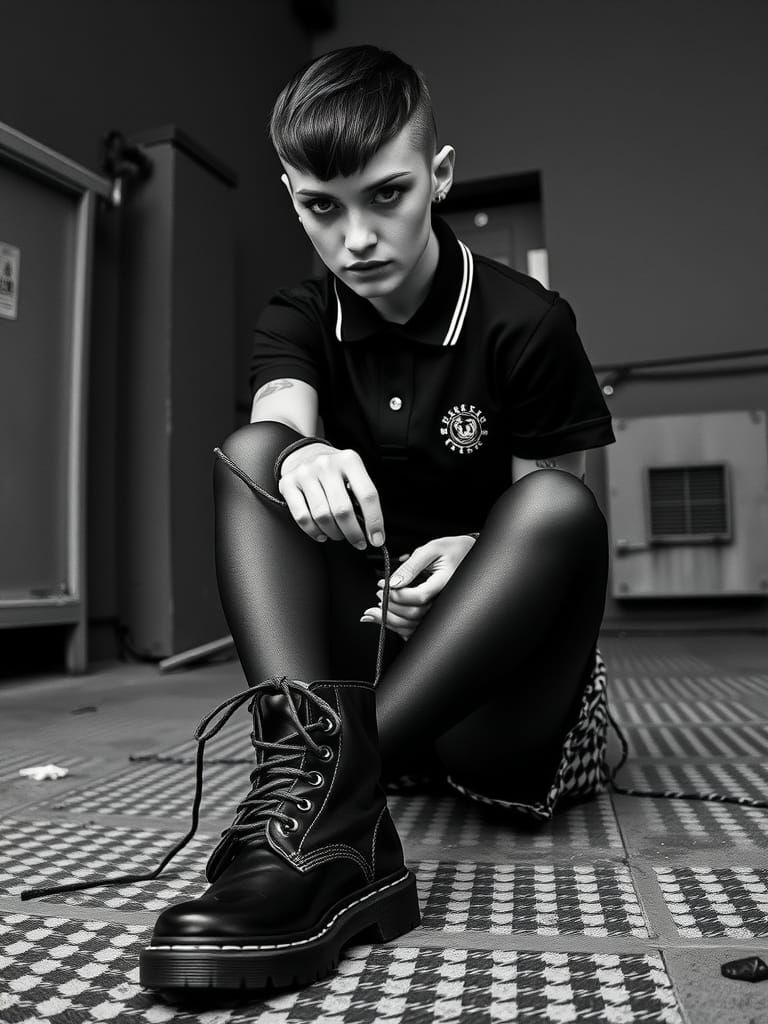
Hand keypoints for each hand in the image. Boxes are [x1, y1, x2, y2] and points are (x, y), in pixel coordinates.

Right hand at [278, 443, 384, 549]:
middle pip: (343, 510)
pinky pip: (302, 517)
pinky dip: (314, 531)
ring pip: (322, 516)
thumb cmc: (334, 469)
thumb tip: (371, 529)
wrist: (305, 452)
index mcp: (349, 460)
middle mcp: (326, 465)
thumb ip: (361, 496)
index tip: (377, 538)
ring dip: (334, 533)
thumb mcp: (352, 472)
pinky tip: (322, 533)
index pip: (367, 495)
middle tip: (358, 542)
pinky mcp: (288, 484)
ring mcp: (305, 473)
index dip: (374, 521)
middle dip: (353, 533)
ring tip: (339, 534)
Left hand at [360, 535, 476, 639]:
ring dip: (392, 621)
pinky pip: (418, 629)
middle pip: (415, 615)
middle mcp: (444, 601)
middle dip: (391, 608)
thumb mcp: (431, 549)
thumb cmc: (451, 550)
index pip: (419, 597)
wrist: (467, 555)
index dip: (397, 594)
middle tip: (379, 595)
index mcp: (445, 583)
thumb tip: (393, 582)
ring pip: (415, 626)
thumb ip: (411, 566)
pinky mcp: (436, 614)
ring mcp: (440, 610)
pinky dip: (401, 628)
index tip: (383, 586)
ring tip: (377, 610)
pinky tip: (389, 621)